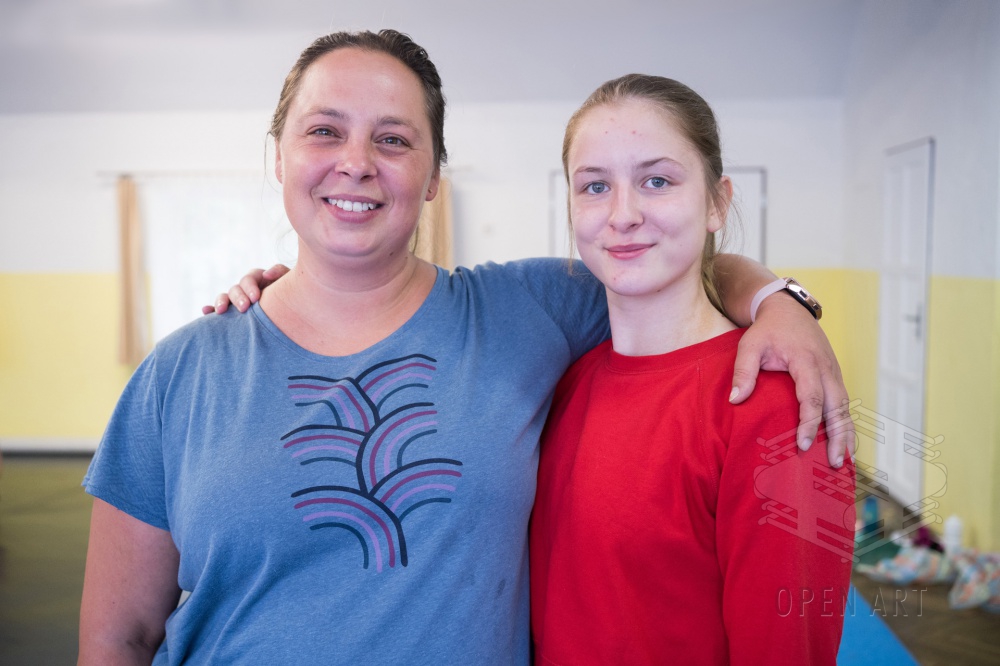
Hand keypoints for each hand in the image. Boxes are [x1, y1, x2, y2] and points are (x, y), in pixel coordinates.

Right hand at [201, 264, 290, 314]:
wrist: (296, 314)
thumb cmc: (295, 296)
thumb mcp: (291, 282)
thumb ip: (280, 273)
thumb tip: (266, 274)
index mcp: (260, 279)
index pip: (251, 278)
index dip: (250, 286)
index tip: (255, 299)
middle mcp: (247, 288)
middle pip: (237, 288)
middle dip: (238, 297)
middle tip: (244, 308)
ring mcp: (239, 299)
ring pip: (226, 296)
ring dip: (221, 301)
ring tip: (221, 311)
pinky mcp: (233, 311)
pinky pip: (218, 308)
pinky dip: (211, 308)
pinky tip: (206, 311)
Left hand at [729, 293, 854, 467]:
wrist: (788, 310)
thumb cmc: (767, 330)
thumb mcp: (750, 345)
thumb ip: (743, 371)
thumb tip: (735, 400)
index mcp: (806, 360)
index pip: (811, 396)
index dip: (809, 422)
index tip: (803, 444)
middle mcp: (826, 368)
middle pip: (837, 406)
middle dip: (837, 436)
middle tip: (833, 463)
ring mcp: (834, 372)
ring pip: (846, 407)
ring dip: (846, 434)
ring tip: (842, 462)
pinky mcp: (835, 377)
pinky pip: (844, 404)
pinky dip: (846, 425)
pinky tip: (844, 445)